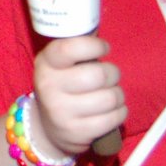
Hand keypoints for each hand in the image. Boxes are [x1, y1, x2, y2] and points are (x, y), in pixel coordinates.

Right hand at [32, 35, 125, 158]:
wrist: (47, 127)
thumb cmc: (63, 86)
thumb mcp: (60, 65)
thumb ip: (77, 50)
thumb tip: (100, 34)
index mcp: (46, 64)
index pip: (71, 48)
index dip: (94, 45)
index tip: (104, 48)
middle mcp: (49, 86)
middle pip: (98, 75)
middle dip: (112, 73)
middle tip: (109, 76)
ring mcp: (61, 112)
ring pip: (110, 97)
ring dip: (118, 95)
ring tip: (109, 95)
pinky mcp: (77, 132)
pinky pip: (114, 118)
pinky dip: (120, 112)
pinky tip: (111, 111)